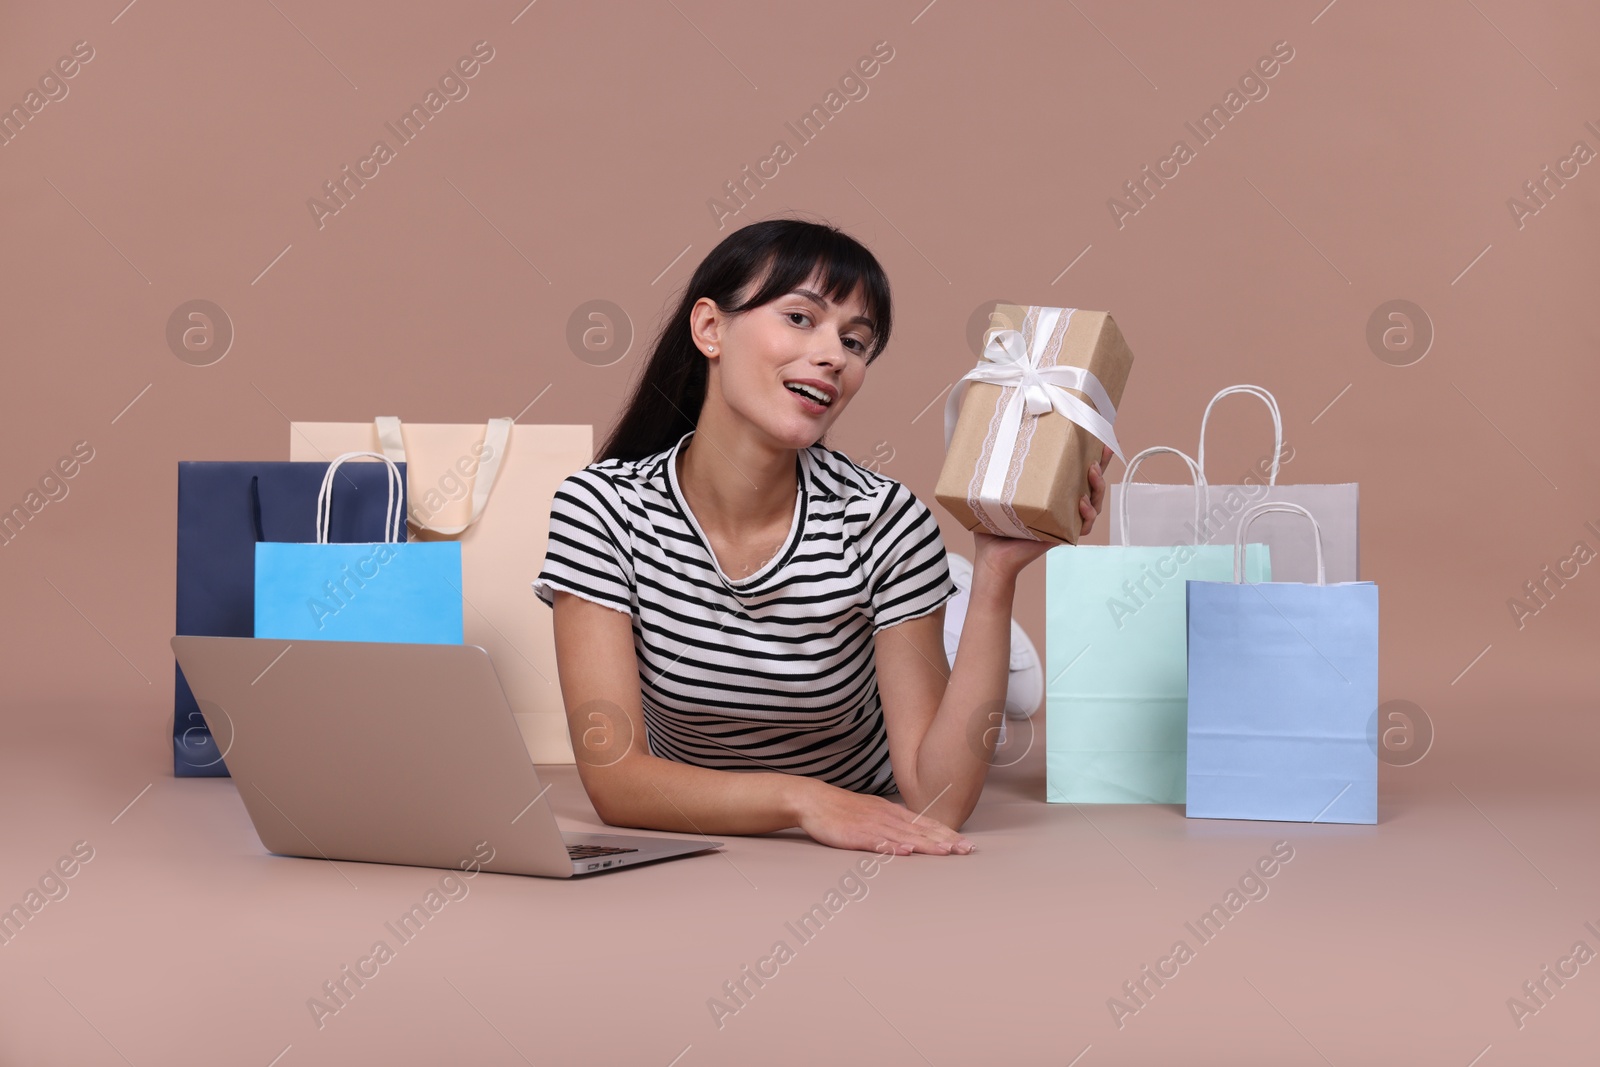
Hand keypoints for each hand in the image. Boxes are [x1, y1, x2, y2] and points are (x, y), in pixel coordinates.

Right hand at [794, 779, 973, 854]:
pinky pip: (876, 842)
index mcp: (893, 812)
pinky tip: (905, 852)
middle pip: (921, 831)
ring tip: (945, 852)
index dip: (947, 833)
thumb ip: (895, 822)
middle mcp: (887, 818)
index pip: (926, 824)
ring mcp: (872, 826)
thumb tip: (916, 834)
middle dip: (946, 840)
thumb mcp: (875, 811)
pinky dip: (892, 847)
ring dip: (926, 845)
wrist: (815, 800)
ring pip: (904, 837)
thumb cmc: (844, 809)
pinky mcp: (856, 835)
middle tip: (967, 850)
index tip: (966, 843)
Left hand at [971, 443, 1113, 581]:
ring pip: (1095, 502)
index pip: (1074, 471)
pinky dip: (1088, 514)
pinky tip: (1082, 503)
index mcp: (1051, 493)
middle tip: (1098, 454)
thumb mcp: (999, 492)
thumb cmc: (993, 524)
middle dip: (1101, 466)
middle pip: (1092, 484)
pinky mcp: (1065, 536)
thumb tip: (993, 439)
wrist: (992, 555)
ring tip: (1092, 472)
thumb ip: (1002, 471)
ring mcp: (1066, 520)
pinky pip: (1085, 525)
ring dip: (1098, 486)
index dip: (1090, 455)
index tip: (1099, 438)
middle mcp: (1062, 506)